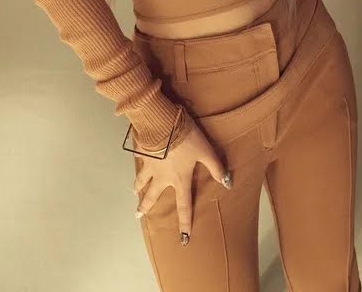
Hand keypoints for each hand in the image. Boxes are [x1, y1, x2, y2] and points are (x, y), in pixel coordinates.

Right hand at [132, 111, 231, 243]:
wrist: (161, 122)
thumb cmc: (185, 137)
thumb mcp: (205, 150)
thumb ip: (215, 166)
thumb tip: (227, 183)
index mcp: (179, 179)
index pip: (183, 205)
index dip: (185, 222)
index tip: (183, 238)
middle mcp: (162, 176)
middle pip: (152, 196)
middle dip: (145, 207)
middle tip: (138, 215)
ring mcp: (150, 165)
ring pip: (141, 180)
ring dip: (137, 187)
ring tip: (134, 192)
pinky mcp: (142, 152)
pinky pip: (139, 160)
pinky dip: (137, 163)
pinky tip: (137, 161)